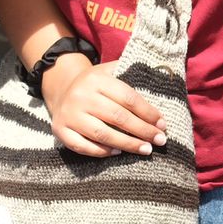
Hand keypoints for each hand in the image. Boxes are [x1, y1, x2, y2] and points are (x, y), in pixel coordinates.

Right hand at [42, 54, 166, 156]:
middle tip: (160, 140)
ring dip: (127, 144)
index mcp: (97, 80)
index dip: (148, 112)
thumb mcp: (109, 71)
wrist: (61, 89)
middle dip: (142, 130)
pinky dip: (102, 152)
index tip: (162, 124)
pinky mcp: (60, 130)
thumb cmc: (95, 84)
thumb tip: (159, 78)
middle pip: (117, 117)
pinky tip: (118, 152)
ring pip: (102, 134)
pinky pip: (83, 146)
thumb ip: (130, 72)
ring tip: (145, 149)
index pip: (128, 98)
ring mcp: (69, 114)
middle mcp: (81, 96)